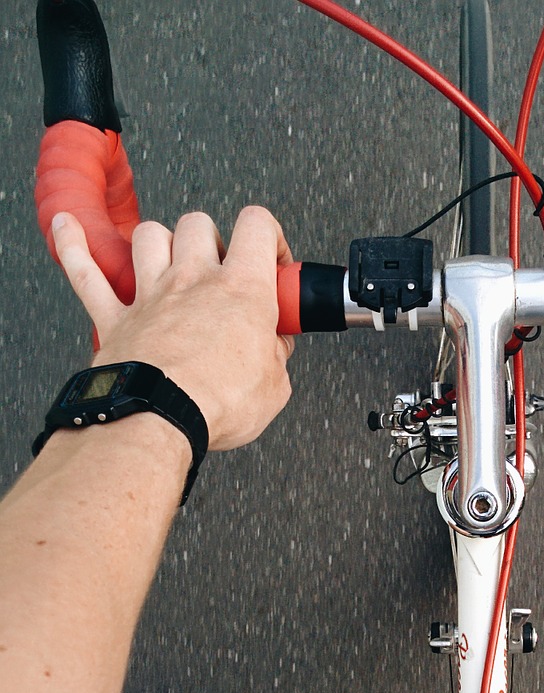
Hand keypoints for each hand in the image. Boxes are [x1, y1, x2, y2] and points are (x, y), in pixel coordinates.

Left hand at [51, 206, 295, 450]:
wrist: (161, 418)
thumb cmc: (218, 403)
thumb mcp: (274, 386)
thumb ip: (276, 358)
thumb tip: (277, 348)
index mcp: (242, 289)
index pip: (258, 226)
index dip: (270, 237)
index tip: (273, 264)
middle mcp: (193, 279)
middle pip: (199, 224)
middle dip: (212, 240)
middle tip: (220, 272)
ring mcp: (150, 294)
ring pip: (149, 236)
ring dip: (161, 241)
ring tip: (171, 260)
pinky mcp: (114, 318)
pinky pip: (85, 271)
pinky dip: (74, 245)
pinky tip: (67, 225)